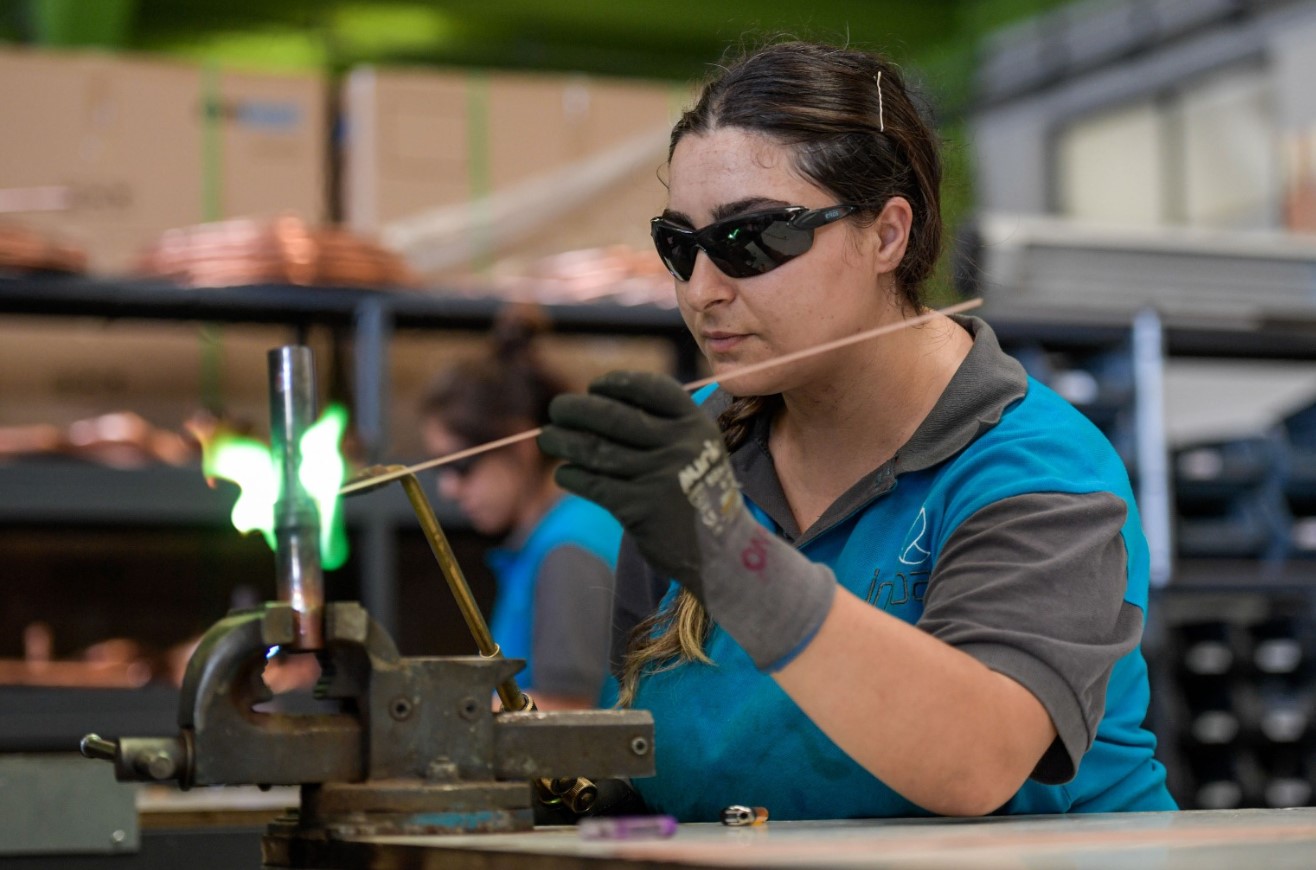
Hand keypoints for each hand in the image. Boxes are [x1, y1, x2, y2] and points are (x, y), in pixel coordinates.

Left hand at [537, 371, 739, 594]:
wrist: (721, 550)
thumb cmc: (697, 493)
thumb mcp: (698, 449)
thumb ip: (662, 426)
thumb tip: (598, 404)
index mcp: (696, 425)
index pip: (651, 388)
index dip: (618, 383)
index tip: (595, 387)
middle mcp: (680, 446)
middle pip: (614, 417)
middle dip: (577, 409)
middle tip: (557, 408)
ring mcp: (659, 477)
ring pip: (597, 451)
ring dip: (563, 441)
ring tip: (546, 438)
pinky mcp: (640, 508)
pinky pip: (594, 484)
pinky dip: (573, 476)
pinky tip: (564, 473)